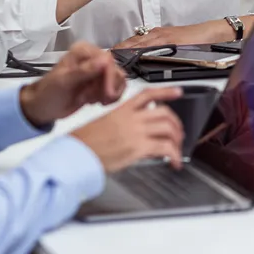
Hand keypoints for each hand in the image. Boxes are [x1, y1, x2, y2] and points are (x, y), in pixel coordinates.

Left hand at [19, 43, 126, 126]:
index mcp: (84, 51)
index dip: (110, 78)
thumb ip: (84, 71)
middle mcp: (93, 57)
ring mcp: (99, 70)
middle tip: (93, 100)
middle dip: (108, 88)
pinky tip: (96, 102)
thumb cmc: (49, 92)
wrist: (43, 107)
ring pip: (119, 80)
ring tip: (91, 100)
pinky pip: (117, 88)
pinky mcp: (101, 82)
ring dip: (109, 94)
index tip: (108, 95)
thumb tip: (105, 60)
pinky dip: (111, 98)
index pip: (107, 60)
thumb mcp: (64, 81)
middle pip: (116, 70)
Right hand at [71, 88, 185, 173]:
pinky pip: (165, 148)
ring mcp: (136, 132)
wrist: (76, 153)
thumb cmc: (84, 143)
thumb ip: (123, 124)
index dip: (166, 92)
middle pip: (164, 113)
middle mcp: (131, 118)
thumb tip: (137, 132)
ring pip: (168, 128)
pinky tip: (175, 161)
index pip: (147, 94)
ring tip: (177, 149)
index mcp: (121, 110)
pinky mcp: (138, 147)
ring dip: (177, 139)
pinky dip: (175, 155)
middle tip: (178, 133)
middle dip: (176, 123)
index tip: (178, 92)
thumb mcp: (103, 125)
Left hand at [112, 18, 252, 51]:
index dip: (117, 49)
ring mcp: (163, 36)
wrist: (215, 32)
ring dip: (123, 50)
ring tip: (109, 58)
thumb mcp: (175, 44)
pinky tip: (130, 55)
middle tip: (100, 58)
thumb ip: (161, 50)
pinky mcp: (171, 39)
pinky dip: (139, 50)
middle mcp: (157, 34)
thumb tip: (146, 60)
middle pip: (131, 42)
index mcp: (156, 35)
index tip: (103, 56)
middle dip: (115, 51)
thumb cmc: (198, 38)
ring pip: (138, 43)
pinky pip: (151, 45)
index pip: (131, 42)